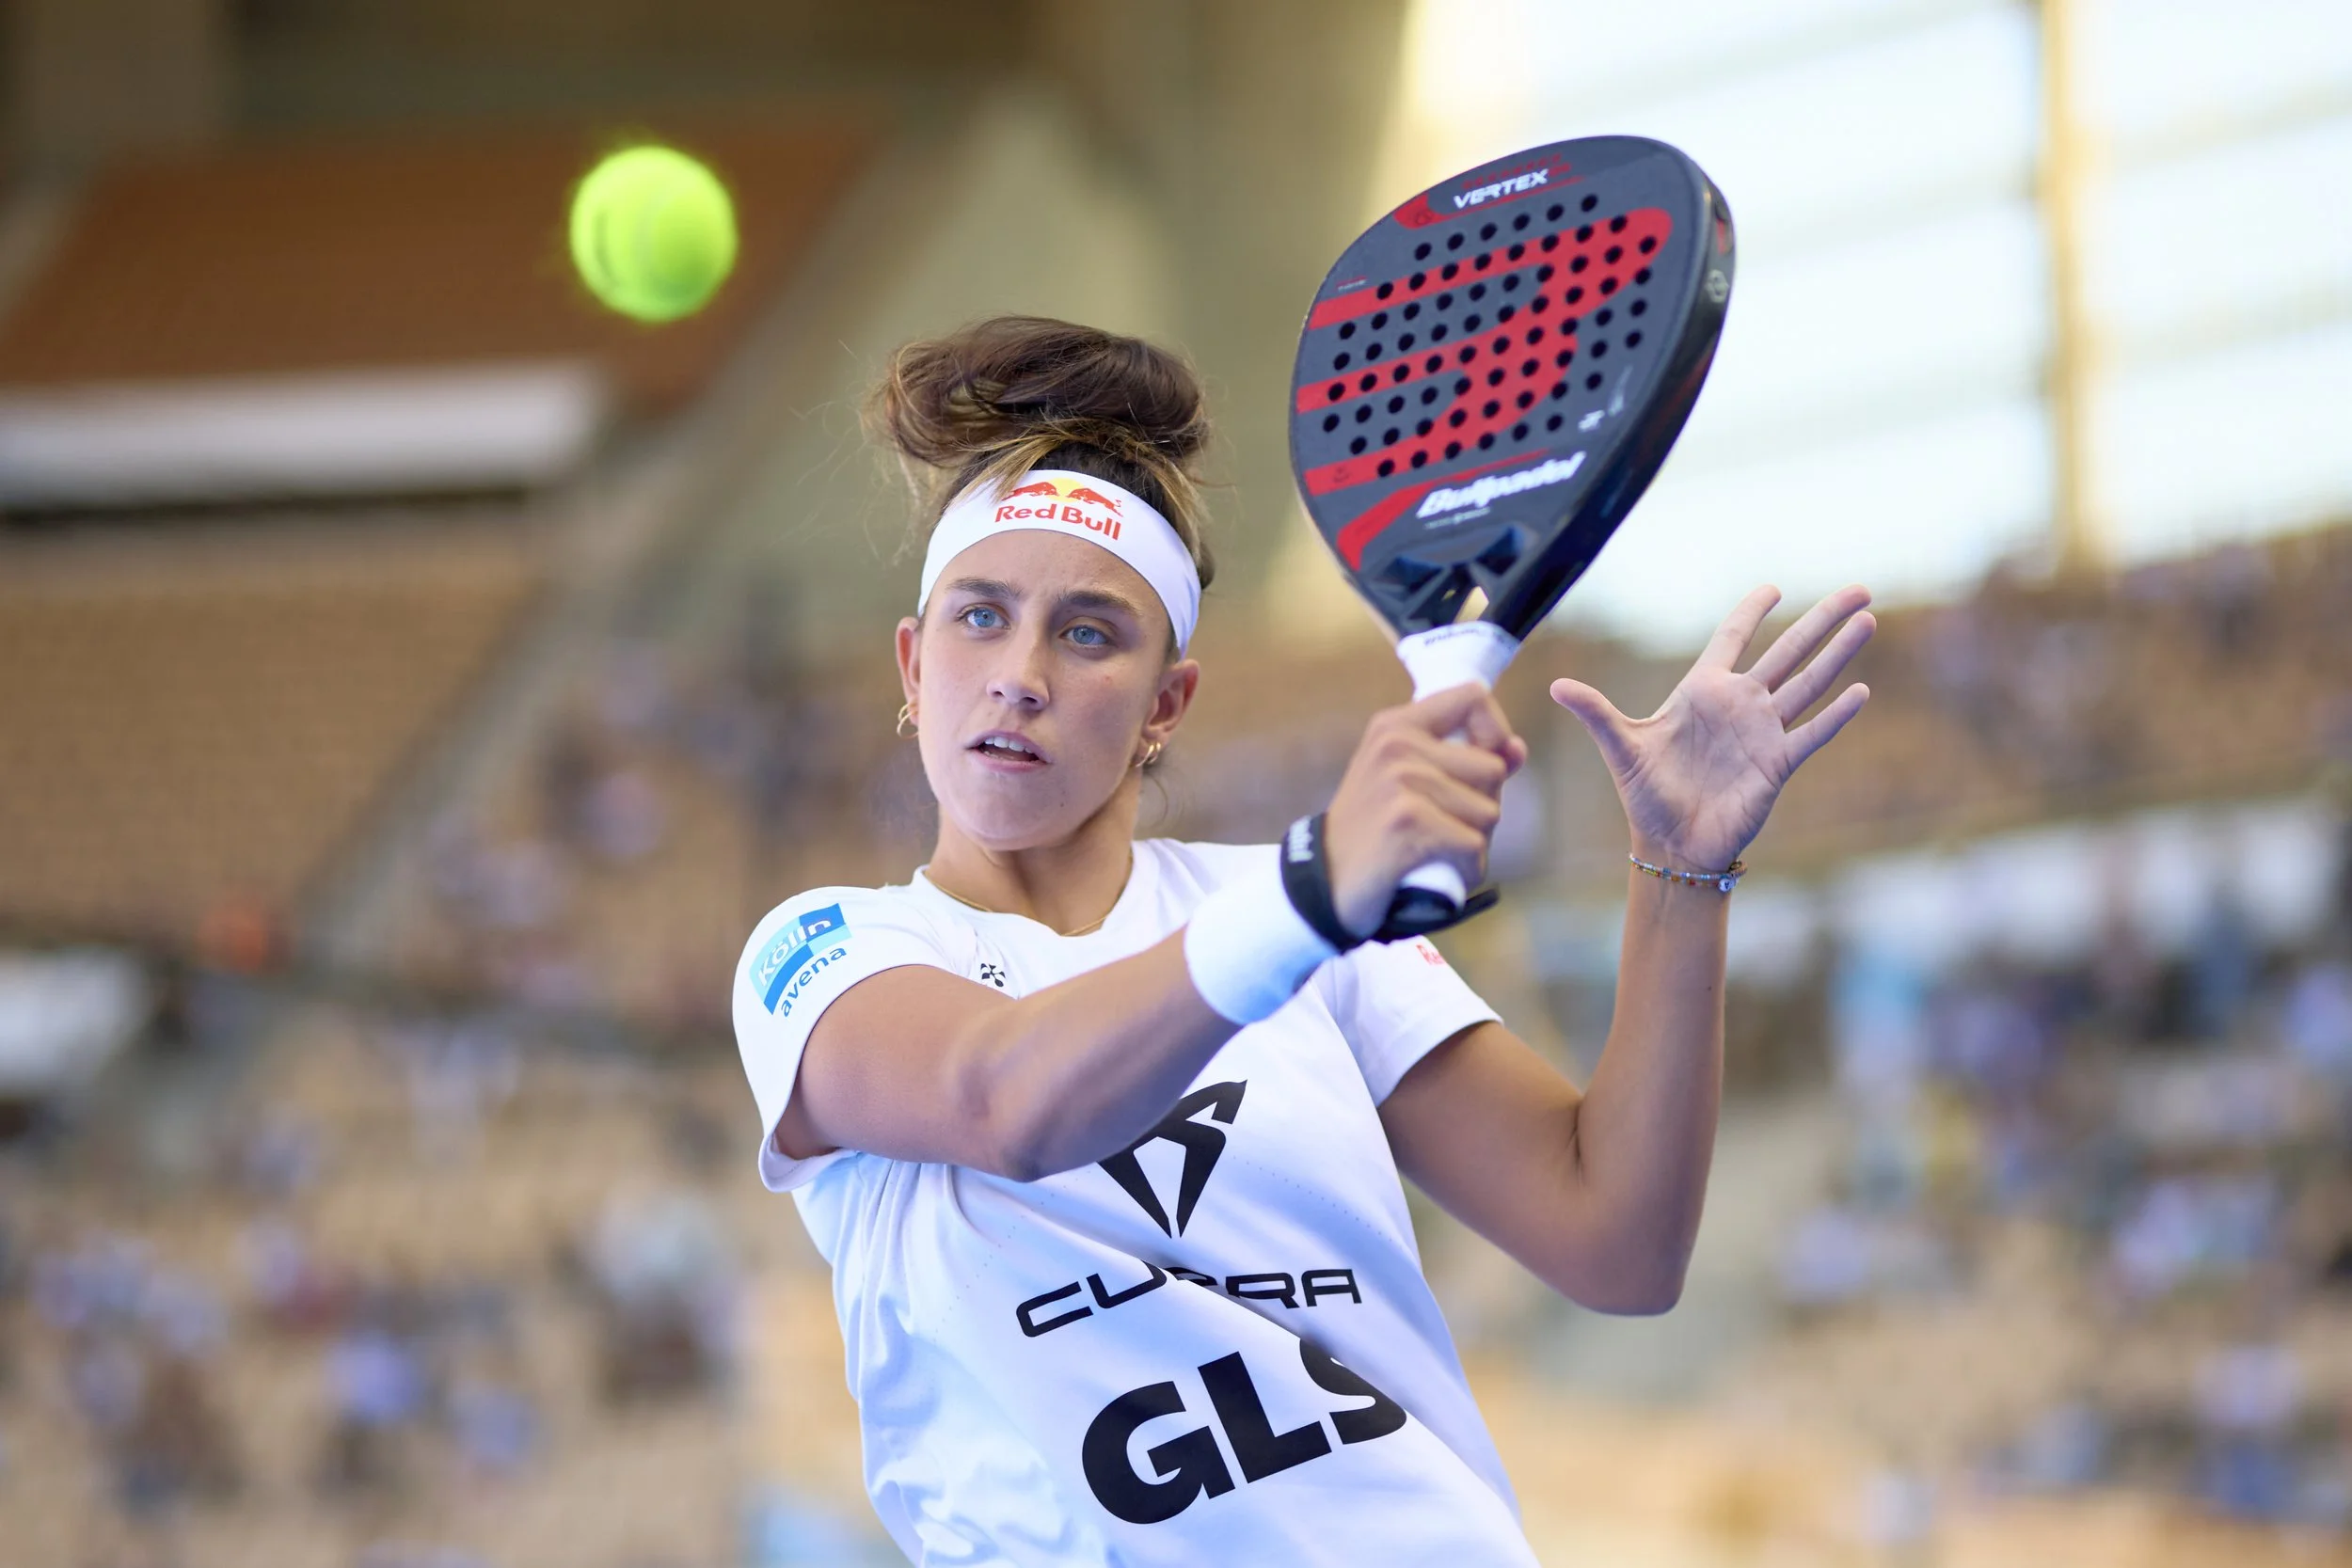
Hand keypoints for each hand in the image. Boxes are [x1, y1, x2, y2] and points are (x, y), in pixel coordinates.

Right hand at [1325, 684, 1527, 938]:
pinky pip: (1474, 845)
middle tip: (1441, 825)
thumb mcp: (1408, 782)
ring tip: (1435, 849)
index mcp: (1397, 725)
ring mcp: (1402, 781)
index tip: (1481, 760)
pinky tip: (1437, 870)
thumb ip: (1465, 760)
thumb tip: (1516, 749)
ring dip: (1473, 842)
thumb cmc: (1371, 831)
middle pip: (1492, 768)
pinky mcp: (1409, 821)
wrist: (1324, 882)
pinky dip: (1465, 868)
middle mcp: (1399, 744)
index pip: (1473, 697)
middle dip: (1480, 805)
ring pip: (1488, 812)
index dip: (1493, 731)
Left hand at [1550, 585, 1873, 872]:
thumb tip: (1555, 686)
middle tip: (1858, 588)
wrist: (1671, 844)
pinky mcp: (1777, 763)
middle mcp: (1739, 705)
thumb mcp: (1621, 746)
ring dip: (1838, 652)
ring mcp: (1762, 732)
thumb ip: (1596, 712)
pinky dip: (1836, 714)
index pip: (1731, 638)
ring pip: (1808, 682)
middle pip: (1787, 650)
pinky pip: (1811, 733)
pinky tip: (1860, 690)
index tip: (1773, 587)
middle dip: (1820, 620)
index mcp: (1702, 691)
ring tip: (1866, 620)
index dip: (1751, 612)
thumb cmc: (1647, 795)